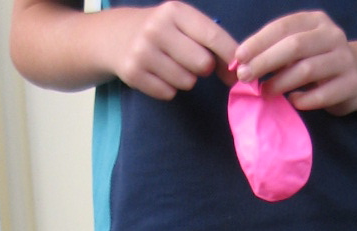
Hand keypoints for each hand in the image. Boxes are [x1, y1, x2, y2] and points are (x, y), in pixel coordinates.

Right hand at [107, 2, 237, 96]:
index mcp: (175, 11)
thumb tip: (236, 74)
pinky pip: (169, 93)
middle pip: (202, 64)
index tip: (241, 68)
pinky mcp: (134, 73)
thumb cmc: (160, 31)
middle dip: (203, 68)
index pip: (212, 35)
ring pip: (187, 82)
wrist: (115, 36)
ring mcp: (143, 51)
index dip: (230, 55)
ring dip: (185, 79)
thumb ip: (210, 43)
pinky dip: (169, 89)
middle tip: (192, 61)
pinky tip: (158, 74)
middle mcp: (157, 28)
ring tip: (172, 66)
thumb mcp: (182, 24)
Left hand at [233, 11, 356, 112]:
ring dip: (280, 83)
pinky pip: (321, 95)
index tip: (239, 57)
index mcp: (315, 21)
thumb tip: (242, 63)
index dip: (259, 41)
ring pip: (307, 70)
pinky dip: (303, 100)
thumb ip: (274, 51)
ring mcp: (344, 59)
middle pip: (295, 46)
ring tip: (265, 92)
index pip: (284, 26)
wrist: (355, 78)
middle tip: (245, 76)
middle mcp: (332, 35)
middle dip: (265, 61)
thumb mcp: (298, 49)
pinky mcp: (350, 84)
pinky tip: (292, 101)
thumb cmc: (316, 62)